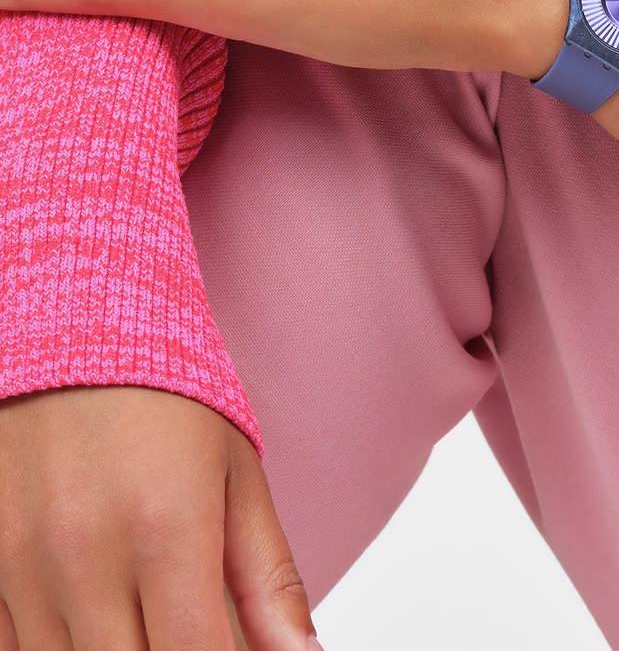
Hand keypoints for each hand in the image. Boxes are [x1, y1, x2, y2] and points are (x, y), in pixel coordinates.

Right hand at [0, 385, 318, 650]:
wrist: (80, 325)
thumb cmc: (170, 396)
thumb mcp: (238, 478)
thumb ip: (269, 581)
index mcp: (168, 529)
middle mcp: (88, 557)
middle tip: (190, 631)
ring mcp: (24, 566)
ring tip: (150, 617)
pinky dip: (59, 649)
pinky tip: (101, 620)